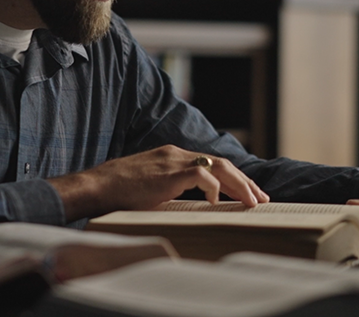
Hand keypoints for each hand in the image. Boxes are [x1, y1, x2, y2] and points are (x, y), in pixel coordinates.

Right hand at [48, 144, 269, 222]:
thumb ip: (169, 189)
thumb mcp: (150, 187)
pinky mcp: (169, 173)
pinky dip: (214, 188)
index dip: (232, 178)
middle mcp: (176, 154)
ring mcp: (173, 161)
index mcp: (172, 156)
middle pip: (220, 163)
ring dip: (238, 185)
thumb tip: (188, 205)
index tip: (247, 193)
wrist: (98, 186)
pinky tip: (217, 202)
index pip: (210, 163)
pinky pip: (201, 175)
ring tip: (251, 201)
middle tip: (260, 198)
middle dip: (243, 181)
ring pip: (216, 167)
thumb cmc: (119, 192)